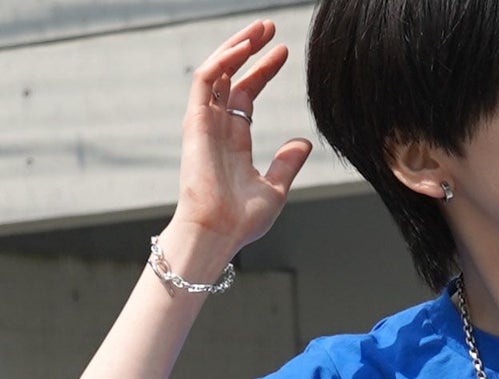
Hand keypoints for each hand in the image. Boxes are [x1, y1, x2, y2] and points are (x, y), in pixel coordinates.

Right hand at [173, 18, 312, 255]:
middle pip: (232, 75)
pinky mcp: (194, 121)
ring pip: (216, 71)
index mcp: (235, 140)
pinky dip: (222, 61)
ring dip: (236, 46)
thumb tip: (304, 143)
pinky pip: (204, 81)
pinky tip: (242, 47)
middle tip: (270, 26)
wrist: (218, 232)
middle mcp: (217, 127)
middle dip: (250, 49)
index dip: (264, 71)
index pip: (247, 93)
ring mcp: (204, 122)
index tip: (283, 53)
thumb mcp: (275, 188)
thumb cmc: (242, 220)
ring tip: (259, 28)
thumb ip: (287, 163)